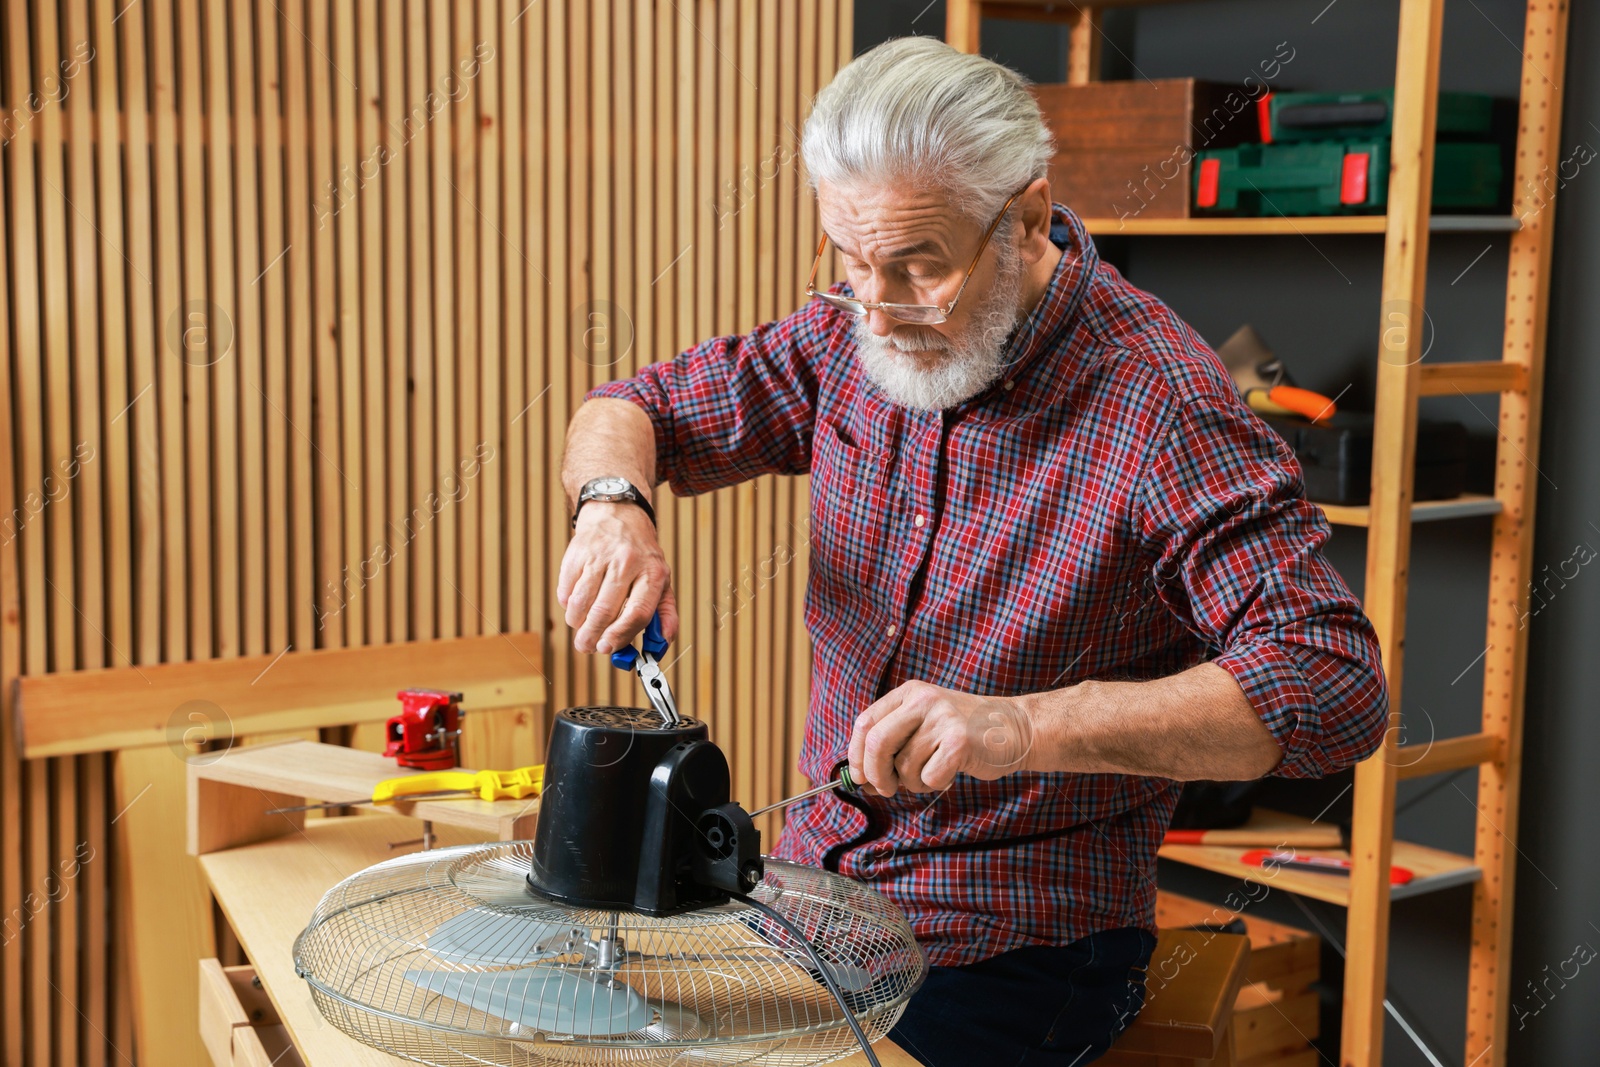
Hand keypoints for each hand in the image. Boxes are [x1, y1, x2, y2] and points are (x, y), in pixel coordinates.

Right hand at [558, 502, 678, 653]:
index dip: (620, 636)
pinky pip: (566, 591)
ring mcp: (600, 556)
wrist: (618, 515)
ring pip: (580, 604)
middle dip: (591, 637)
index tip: (607, 648)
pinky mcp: (577, 553)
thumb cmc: (640, 556)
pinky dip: (568, 605)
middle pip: (604, 612)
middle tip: (586, 646)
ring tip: (581, 627)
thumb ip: (665, 613)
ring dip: (577, 624)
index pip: (637, 612)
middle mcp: (627, 562)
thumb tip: (662, 643)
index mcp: (653, 572)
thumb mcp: (661, 579)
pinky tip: (576, 603)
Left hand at [848, 681, 1035, 795]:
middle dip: (876, 774)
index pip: (865, 722)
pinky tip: (950, 772)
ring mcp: (942, 719)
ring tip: (932, 772)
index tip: (859, 777)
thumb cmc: (962, 734)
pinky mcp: (959, 742)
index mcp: (909, 693)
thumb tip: (859, 780)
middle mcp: (923, 700)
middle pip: (877, 743)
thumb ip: (893, 745)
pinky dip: (934, 784)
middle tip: (886, 789)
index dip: (855, 755)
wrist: (1015, 729)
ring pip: (904, 766)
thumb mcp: (924, 725)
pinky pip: (928, 777)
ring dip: (913, 782)